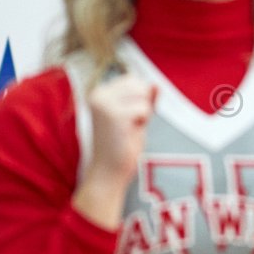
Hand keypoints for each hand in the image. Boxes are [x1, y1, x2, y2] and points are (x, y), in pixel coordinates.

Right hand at [73, 74, 155, 229]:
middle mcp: (98, 95)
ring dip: (143, 113)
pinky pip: (144, 108)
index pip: (132, 80)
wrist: (108, 173)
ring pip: (142, 95)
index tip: (129, 119)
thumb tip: (156, 85)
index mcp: (98, 94)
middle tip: (130, 126)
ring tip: (128, 130)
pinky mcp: (113, 114)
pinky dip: (142, 122)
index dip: (140, 99)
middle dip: (143, 104)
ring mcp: (104, 104)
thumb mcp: (134, 118)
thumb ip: (144, 100)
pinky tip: (128, 133)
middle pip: (138, 84)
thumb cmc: (121, 147)